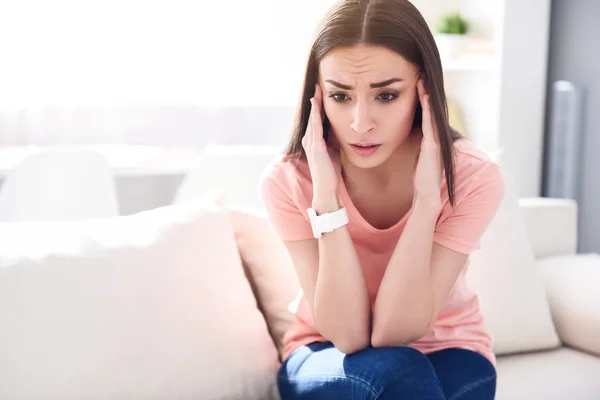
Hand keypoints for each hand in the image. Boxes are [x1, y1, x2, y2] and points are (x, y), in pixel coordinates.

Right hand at [302, 84, 339, 211]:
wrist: (326, 189)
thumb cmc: (330, 171)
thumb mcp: (334, 149)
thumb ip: (334, 138)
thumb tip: (342, 127)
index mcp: (313, 140)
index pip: (316, 118)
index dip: (319, 104)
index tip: (323, 90)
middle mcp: (308, 140)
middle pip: (312, 115)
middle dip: (315, 100)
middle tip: (318, 83)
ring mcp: (310, 143)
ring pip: (312, 118)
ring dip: (314, 103)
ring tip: (317, 89)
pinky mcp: (314, 147)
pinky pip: (314, 126)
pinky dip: (315, 113)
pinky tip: (316, 103)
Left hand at [413, 79, 442, 208]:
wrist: (427, 193)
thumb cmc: (421, 177)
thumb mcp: (417, 156)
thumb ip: (415, 145)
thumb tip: (403, 136)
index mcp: (428, 139)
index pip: (424, 115)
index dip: (421, 100)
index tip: (415, 84)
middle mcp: (433, 137)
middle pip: (429, 110)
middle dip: (425, 92)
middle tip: (421, 74)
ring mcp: (434, 140)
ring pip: (431, 113)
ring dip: (427, 96)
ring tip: (422, 80)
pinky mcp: (432, 146)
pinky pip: (430, 123)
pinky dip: (428, 109)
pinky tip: (425, 96)